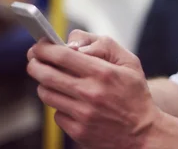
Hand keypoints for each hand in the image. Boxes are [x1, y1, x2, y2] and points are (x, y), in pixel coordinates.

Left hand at [27, 35, 160, 148]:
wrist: (143, 133)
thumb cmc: (135, 93)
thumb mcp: (129, 61)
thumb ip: (102, 45)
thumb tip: (72, 44)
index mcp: (103, 73)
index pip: (62, 56)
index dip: (45, 48)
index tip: (39, 45)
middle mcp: (90, 93)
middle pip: (46, 74)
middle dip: (34, 63)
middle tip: (34, 59)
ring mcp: (83, 115)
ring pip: (46, 94)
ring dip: (44, 84)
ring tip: (52, 79)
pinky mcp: (78, 132)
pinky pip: (56, 114)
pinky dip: (59, 106)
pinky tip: (71, 102)